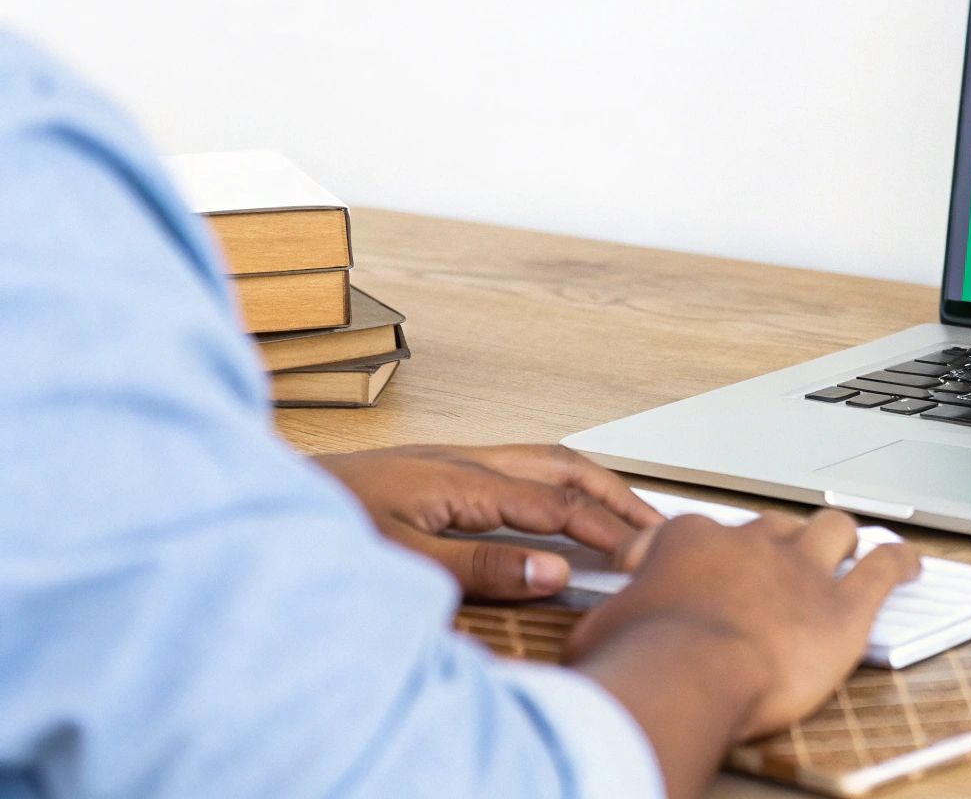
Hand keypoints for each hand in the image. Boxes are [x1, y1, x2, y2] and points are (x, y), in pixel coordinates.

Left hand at [314, 443, 663, 599]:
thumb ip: (480, 568)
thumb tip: (552, 573)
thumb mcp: (402, 558)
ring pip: (542, 460)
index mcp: (461, 477)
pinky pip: (517, 467)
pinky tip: (555, 507)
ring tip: (623, 513)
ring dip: (589, 485)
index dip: (605, 531)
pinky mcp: (433, 470)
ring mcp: (447, 460)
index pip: (557, 504)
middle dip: (615, 495)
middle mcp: (461, 459)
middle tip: (656, 526)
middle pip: (562, 467)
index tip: (643, 556)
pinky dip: (555, 484)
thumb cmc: (319, 527)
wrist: (252, 500)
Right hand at [564, 509, 918, 797]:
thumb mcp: (602, 629)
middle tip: (774, 566)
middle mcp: (750, 543)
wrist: (688, 674)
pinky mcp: (843, 606)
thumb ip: (613, 617)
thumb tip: (601, 631)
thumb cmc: (640, 657)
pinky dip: (900, 561)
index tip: (695, 571)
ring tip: (846, 548)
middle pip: (772, 526)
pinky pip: (884, 568)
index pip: (697, 532)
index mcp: (690, 540)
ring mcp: (801, 569)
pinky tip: (911, 562)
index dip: (699, 552)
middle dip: (775, 543)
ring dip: (839, 539)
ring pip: (832, 530)